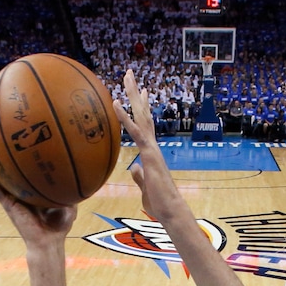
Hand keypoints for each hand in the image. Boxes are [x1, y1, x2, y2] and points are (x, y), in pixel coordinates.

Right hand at [0, 155, 76, 244]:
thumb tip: (81, 169)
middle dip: (4, 154)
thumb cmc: (59, 226)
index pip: (27, 171)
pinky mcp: (7, 203)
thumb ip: (71, 187)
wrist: (49, 241)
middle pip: (10, 170)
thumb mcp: (70, 202)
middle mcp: (21, 192)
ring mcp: (12, 197)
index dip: (23, 156)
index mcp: (34, 191)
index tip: (22, 138)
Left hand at [113, 71, 181, 223]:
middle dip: (136, 93)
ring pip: (141, 116)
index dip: (142, 108)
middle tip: (129, 74)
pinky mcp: (149, 154)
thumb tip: (135, 168)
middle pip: (143, 113)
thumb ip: (140, 176)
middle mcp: (153, 146)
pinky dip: (124, 117)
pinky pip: (135, 132)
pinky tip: (115, 103)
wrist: (170, 211)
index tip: (141, 92)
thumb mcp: (145, 187)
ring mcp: (152, 148)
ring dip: (132, 96)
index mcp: (151, 152)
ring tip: (126, 76)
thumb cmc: (160, 203)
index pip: (146, 125)